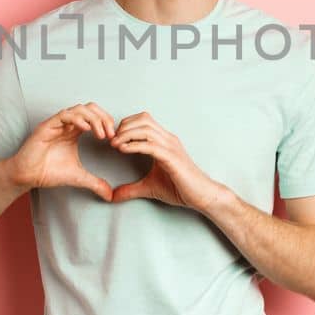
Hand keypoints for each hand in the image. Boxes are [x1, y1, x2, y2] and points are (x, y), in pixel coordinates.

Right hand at [1, 103, 117, 200]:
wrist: (27, 176)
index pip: (95, 116)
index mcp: (74, 131)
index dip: (107, 123)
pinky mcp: (47, 126)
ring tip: (101, 134)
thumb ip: (95, 183)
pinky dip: (78, 119)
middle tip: (111, 134)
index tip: (114, 138)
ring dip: (94, 119)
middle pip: (90, 108)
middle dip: (104, 118)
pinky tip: (86, 129)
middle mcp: (66, 124)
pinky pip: (64, 115)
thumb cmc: (48, 172)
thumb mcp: (78, 177)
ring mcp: (57, 124)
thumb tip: (110, 195)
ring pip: (79, 109)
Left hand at [108, 111, 229, 210]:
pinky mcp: (172, 158)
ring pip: (146, 128)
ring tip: (115, 145)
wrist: (202, 195)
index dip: (126, 125)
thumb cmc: (180, 188)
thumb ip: (131, 189)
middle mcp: (168, 139)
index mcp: (164, 141)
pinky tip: (123, 151)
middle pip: (143, 119)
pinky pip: (151, 145)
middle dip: (124, 126)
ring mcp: (171, 147)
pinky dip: (134, 145)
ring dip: (126, 134)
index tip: (114, 139)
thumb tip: (112, 196)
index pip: (143, 120)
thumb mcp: (149, 187)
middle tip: (112, 141)